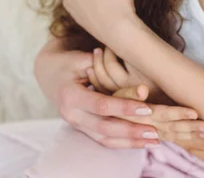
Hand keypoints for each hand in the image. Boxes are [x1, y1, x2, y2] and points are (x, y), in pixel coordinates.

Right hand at [34, 38, 203, 148]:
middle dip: (131, 130)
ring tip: (154, 141)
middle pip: (105, 127)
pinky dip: (123, 143)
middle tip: (155, 131)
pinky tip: (142, 143)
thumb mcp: (84, 60)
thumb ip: (108, 72)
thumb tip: (143, 89)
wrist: (48, 73)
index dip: (125, 107)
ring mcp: (76, 125)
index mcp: (70, 96)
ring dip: (131, 141)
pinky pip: (104, 140)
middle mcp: (71, 114)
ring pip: (105, 138)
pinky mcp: (83, 129)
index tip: (147, 108)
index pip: (102, 105)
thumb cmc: (69, 62)